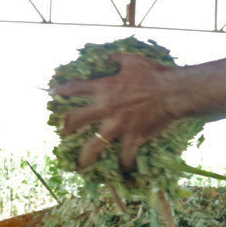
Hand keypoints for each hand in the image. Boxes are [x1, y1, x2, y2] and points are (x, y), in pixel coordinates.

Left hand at [54, 53, 180, 172]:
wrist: (173, 91)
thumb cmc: (154, 74)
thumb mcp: (132, 60)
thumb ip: (116, 59)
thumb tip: (108, 57)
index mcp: (104, 88)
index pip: (75, 89)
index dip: (61, 91)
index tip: (52, 94)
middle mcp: (105, 108)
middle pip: (76, 120)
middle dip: (65, 128)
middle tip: (61, 133)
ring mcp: (117, 125)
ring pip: (94, 146)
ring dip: (85, 157)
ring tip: (80, 165)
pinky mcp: (133, 137)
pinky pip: (125, 156)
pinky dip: (125, 163)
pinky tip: (124, 169)